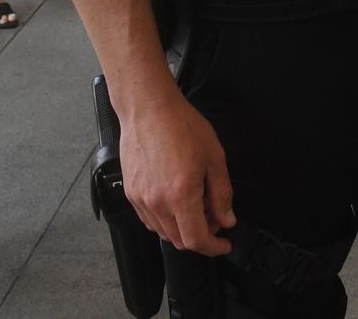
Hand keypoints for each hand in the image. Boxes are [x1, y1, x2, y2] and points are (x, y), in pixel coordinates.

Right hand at [119, 83, 235, 255]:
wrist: (148, 109)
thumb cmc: (181, 126)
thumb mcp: (214, 157)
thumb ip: (221, 193)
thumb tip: (226, 219)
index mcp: (181, 196)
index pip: (196, 240)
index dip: (213, 247)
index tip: (223, 244)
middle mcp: (157, 203)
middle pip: (179, 240)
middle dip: (201, 236)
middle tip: (214, 218)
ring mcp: (140, 200)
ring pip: (163, 232)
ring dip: (182, 229)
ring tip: (196, 205)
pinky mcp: (131, 193)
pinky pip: (149, 220)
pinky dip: (165, 220)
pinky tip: (175, 201)